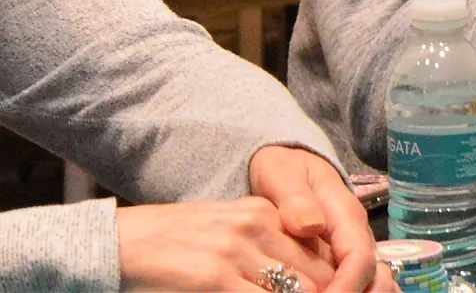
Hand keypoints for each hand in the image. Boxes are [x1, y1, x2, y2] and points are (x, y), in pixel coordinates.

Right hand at [117, 198, 335, 290]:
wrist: (117, 243)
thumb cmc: (175, 245)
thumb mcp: (230, 233)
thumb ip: (268, 251)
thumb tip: (309, 282)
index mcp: (267, 213)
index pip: (323, 255)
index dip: (334, 286)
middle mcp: (258, 225)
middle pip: (316, 276)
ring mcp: (236, 250)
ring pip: (295, 291)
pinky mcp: (212, 276)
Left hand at [249, 146, 393, 292]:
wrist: (287, 163)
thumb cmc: (283, 168)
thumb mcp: (281, 173)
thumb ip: (294, 197)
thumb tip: (310, 225)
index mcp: (345, 214)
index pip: (359, 258)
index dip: (346, 287)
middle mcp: (356, 236)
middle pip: (377, 278)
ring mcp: (352, 250)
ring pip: (376, 284)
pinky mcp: (343, 261)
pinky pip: (362, 284)